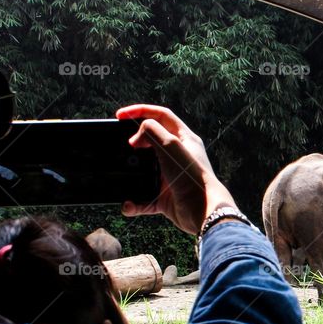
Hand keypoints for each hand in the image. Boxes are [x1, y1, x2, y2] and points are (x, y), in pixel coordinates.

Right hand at [115, 104, 235, 234]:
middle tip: (120, 144)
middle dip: (134, 142)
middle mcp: (178, 157)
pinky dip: (134, 202)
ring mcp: (171, 177)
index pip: (161, 116)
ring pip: (145, 171)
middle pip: (151, 142)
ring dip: (132, 174)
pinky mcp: (165, 198)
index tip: (120, 115)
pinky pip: (144, 199)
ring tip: (122, 172)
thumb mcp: (170, 145)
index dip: (140, 111)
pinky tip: (128, 204)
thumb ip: (150, 131)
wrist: (202, 212)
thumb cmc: (191, 176)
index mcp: (184, 139)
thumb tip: (135, 139)